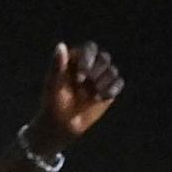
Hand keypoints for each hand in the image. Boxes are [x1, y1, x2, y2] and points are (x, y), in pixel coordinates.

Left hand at [26, 41, 123, 155]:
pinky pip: (118, 83)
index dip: (88, 59)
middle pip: (104, 58)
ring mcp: (100, 77)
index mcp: (75, 60)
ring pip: (112, 70)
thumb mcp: (52, 84)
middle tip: (88, 83)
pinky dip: (112, 89)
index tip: (80, 77)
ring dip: (104, 81)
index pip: (89, 49)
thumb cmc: (53, 103)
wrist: (60, 125)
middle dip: (97, 71)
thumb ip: (57, 66)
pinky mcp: (108, 89)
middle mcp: (90, 66)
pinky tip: (101, 98)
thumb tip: (61, 45)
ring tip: (93, 95)